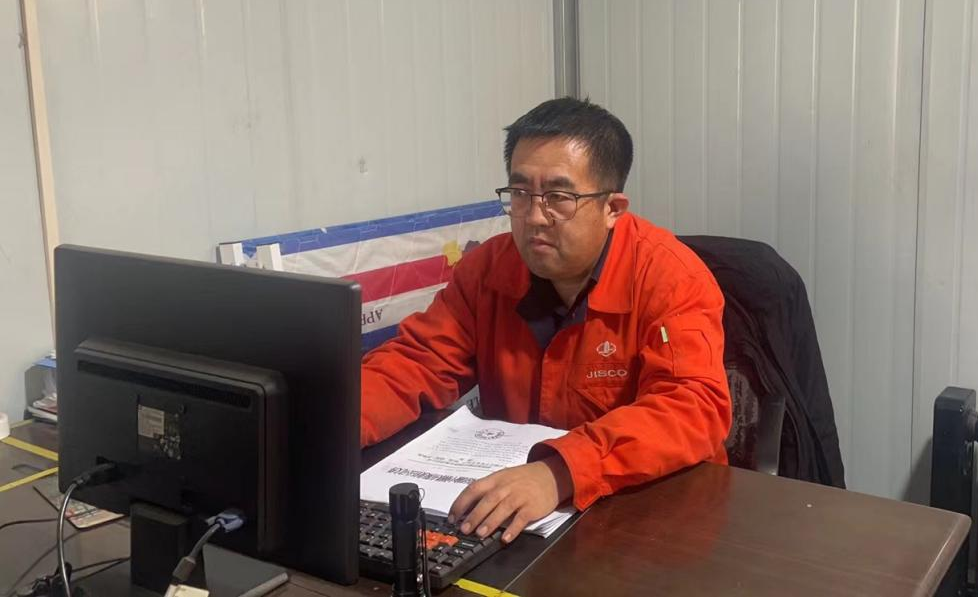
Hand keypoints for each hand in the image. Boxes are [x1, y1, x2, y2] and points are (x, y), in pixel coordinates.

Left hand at [447, 455, 572, 542]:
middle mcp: (507, 486)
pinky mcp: (533, 506)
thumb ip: (488, 490)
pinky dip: (513, 528)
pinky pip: (521, 518)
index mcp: (496, 479)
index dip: (461, 503)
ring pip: (503, 508)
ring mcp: (520, 496)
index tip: (452, 517)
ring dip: (491, 521)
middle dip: (474, 515)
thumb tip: (467, 508)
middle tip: (464, 529)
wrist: (551, 474)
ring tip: (481, 534)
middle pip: (488, 500)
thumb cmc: (524, 478)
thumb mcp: (504, 477)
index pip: (474, 489)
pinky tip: (505, 538)